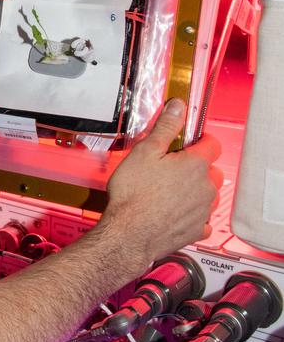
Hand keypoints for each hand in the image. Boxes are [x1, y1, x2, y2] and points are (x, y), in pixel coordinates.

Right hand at [104, 99, 221, 266]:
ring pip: (209, 195)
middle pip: (212, 170)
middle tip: (172, 169)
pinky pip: (203, 220)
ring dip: (196, 191)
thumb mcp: (145, 151)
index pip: (213, 144)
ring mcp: (203, 211)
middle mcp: (206, 187)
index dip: (200, 140)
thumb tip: (178, 107)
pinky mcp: (196, 230)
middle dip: (197, 168)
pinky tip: (174, 212)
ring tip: (170, 192)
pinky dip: (193, 215)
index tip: (188, 143)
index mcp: (196, 165)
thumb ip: (166, 127)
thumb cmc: (133, 194)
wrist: (128, 234)